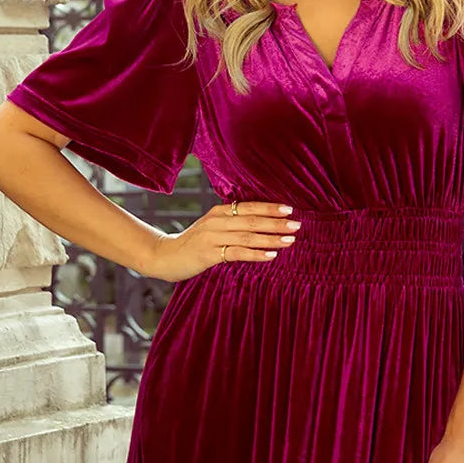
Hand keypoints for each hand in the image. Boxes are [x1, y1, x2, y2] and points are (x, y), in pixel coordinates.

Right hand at [148, 200, 300, 282]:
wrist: (166, 256)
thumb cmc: (194, 243)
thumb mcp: (213, 228)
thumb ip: (233, 223)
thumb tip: (261, 223)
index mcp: (219, 211)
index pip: (249, 206)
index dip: (270, 207)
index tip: (290, 209)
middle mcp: (217, 221)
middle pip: (251, 220)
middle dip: (276, 222)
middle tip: (297, 225)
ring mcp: (212, 237)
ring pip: (247, 236)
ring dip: (271, 238)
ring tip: (290, 241)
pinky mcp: (209, 254)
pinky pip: (237, 253)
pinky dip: (256, 253)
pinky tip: (271, 255)